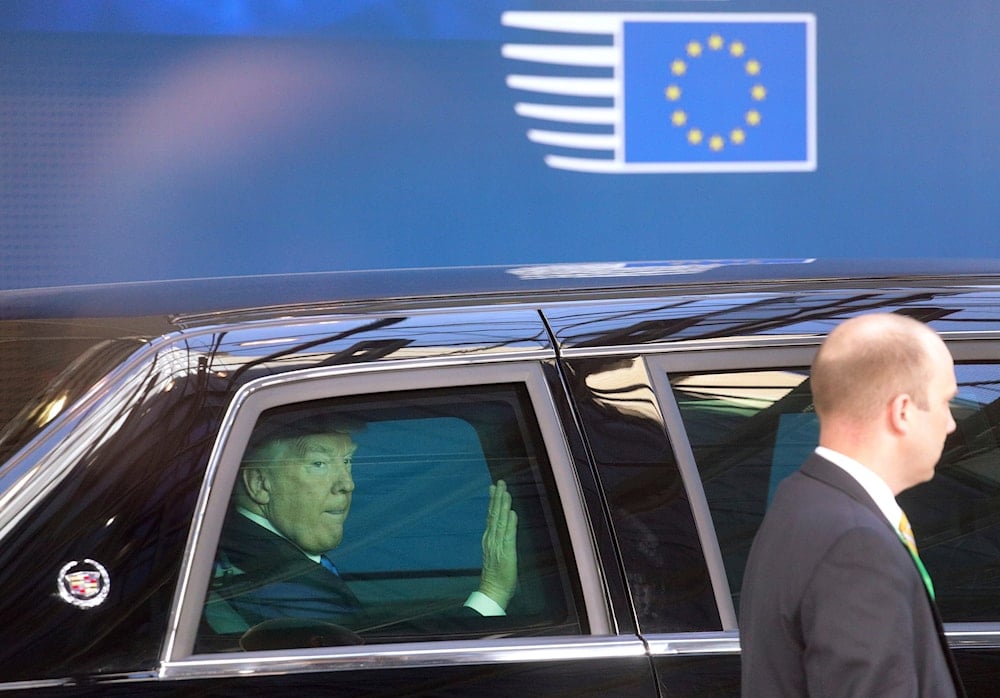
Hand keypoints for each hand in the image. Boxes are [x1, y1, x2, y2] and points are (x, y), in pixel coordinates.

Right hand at [478, 479, 517, 609]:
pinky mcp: (506, 552)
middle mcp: (491, 539)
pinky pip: (508, 535)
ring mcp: (498, 545)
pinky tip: (512, 513)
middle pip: (494, 515)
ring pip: (500, 521)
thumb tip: (503, 521)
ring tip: (505, 492)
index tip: (494, 487)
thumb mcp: (495, 551)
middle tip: (499, 483)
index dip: (493, 501)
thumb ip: (497, 537)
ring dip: (503, 506)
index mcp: (488, 538)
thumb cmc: (496, 573)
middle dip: (497, 497)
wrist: (492, 589)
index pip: (491, 516)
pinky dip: (510, 523)